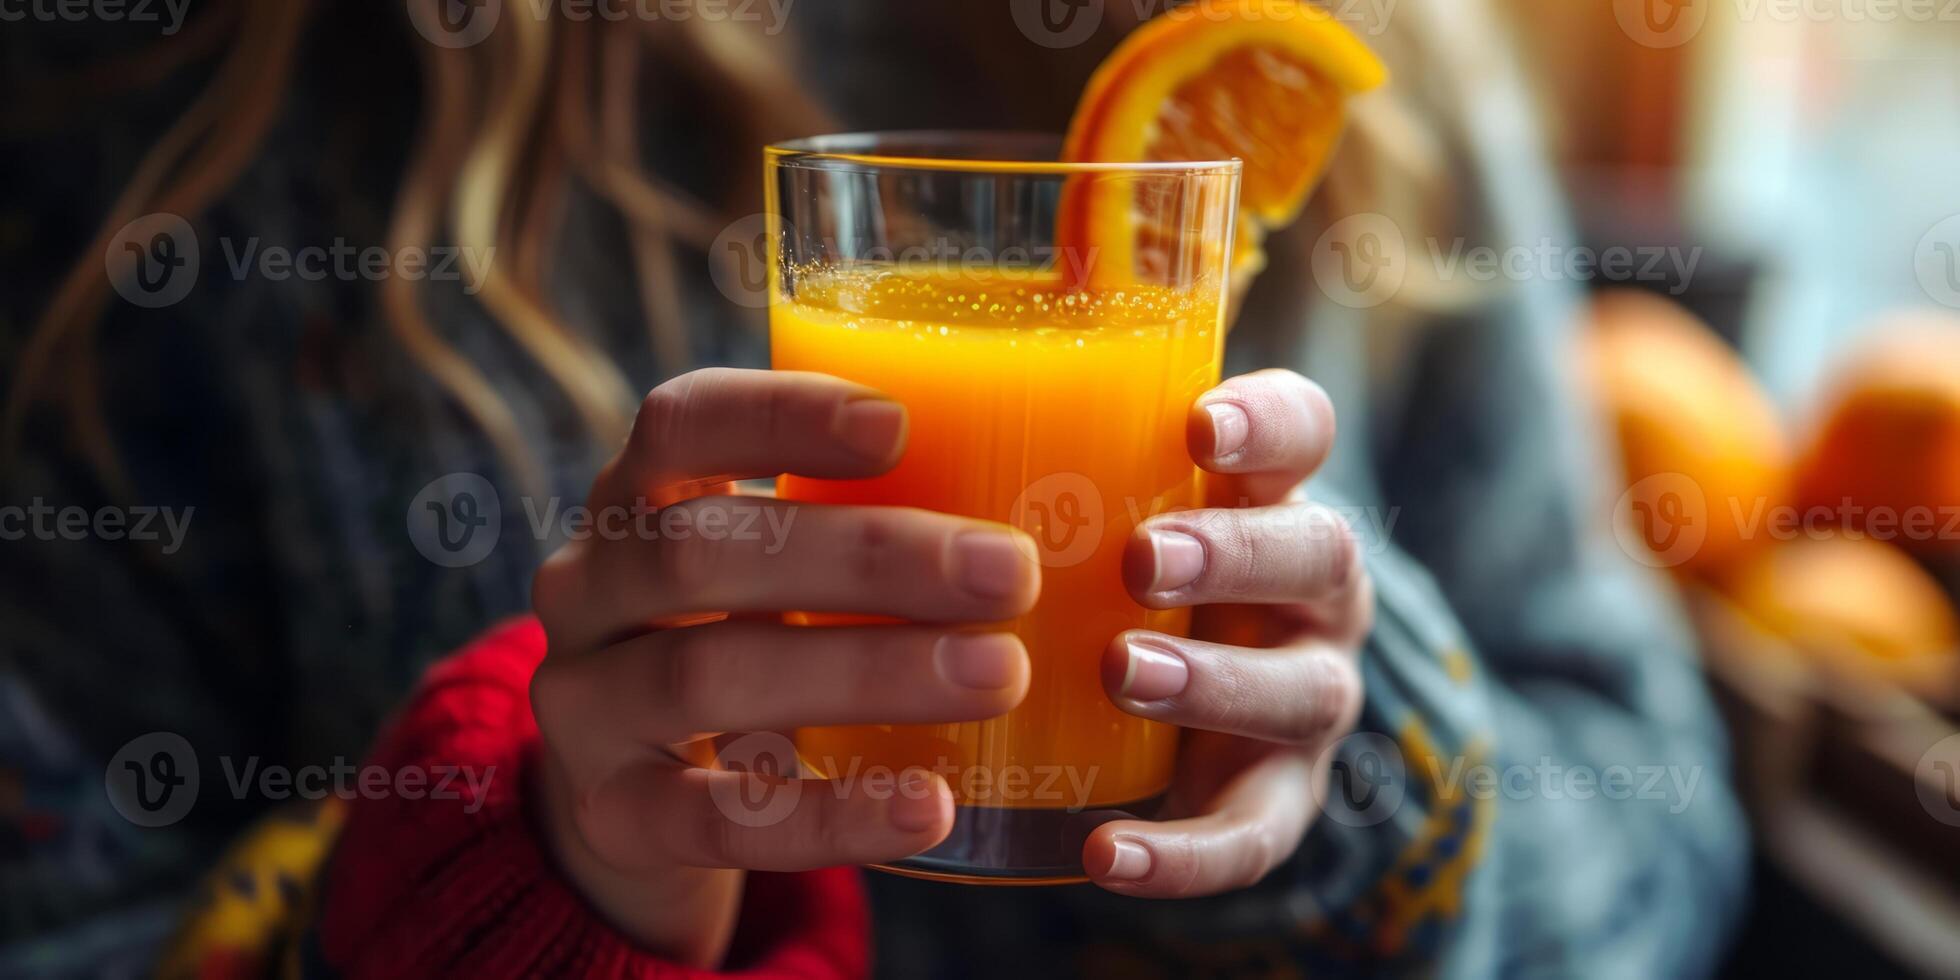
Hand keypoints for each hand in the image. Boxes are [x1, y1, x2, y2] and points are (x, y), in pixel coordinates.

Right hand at [527, 368, 1040, 965]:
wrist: (640, 804)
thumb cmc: (750, 643)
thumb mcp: (777, 569)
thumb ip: (866, 521)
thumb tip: (1075, 485)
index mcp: (635, 497)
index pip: (680, 421)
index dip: (781, 414)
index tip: (900, 424)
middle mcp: (588, 587)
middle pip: (702, 550)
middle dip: (866, 556)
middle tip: (1010, 573)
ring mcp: (585, 707)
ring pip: (708, 675)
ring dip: (867, 672)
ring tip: (1001, 675)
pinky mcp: (613, 818)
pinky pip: (715, 819)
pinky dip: (829, 814)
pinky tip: (928, 806)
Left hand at [1084, 368, 1371, 896]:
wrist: (1201, 705)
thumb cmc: (1120, 567)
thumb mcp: (1100, 498)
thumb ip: (1040, 448)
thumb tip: (874, 381)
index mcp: (1269, 495)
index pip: (1302, 431)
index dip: (1265, 423)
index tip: (1196, 423)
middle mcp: (1311, 590)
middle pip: (1316, 554)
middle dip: (1231, 554)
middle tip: (1142, 558)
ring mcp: (1306, 693)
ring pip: (1297, 689)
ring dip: (1213, 682)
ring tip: (1125, 673)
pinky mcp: (1277, 796)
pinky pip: (1254, 835)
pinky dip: (1187, 854)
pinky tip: (1108, 857)